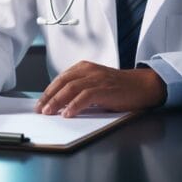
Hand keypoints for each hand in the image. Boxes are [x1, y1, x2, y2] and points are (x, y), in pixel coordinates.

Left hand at [35, 61, 166, 117]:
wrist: (142, 86)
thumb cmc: (119, 87)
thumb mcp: (96, 83)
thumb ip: (80, 89)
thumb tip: (61, 104)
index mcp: (85, 67)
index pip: (61, 78)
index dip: (48, 91)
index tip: (40, 102)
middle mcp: (89, 70)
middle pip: (63, 82)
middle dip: (49, 96)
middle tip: (40, 109)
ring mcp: (97, 79)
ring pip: (71, 88)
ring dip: (57, 101)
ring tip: (49, 112)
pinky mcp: (105, 89)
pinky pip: (85, 96)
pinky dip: (75, 105)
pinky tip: (68, 113)